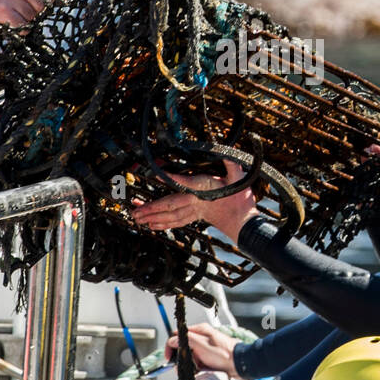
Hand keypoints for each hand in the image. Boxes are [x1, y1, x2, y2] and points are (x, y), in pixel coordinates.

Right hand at [0, 0, 64, 25]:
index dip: (52, 0)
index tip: (48, 5)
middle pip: (42, 6)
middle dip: (38, 12)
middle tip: (29, 11)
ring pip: (32, 16)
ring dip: (29, 20)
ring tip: (19, 15)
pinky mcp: (2, 10)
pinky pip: (22, 24)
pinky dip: (22, 28)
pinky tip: (17, 23)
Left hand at [132, 159, 258, 243]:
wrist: (244, 223)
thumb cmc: (241, 200)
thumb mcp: (239, 178)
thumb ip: (232, 164)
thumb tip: (229, 153)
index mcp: (206, 189)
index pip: (186, 183)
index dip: (172, 178)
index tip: (157, 174)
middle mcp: (197, 202)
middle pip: (171, 205)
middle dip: (152, 209)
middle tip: (135, 211)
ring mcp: (194, 211)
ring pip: (170, 216)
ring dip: (153, 217)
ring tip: (138, 218)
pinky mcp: (195, 217)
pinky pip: (176, 222)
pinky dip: (163, 224)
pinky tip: (152, 225)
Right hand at [165, 323, 238, 376]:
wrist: (239, 363)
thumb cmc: (223, 353)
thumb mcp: (200, 345)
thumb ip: (185, 340)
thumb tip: (173, 340)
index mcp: (199, 331)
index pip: (178, 335)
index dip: (171, 346)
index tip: (169, 357)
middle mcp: (201, 338)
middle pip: (183, 346)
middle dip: (180, 358)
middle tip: (180, 366)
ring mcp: (205, 348)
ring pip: (189, 355)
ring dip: (187, 364)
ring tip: (191, 370)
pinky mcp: (209, 357)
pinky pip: (196, 362)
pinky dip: (194, 367)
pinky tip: (197, 371)